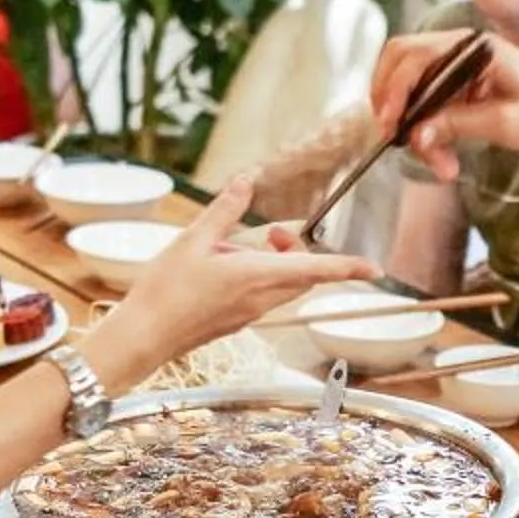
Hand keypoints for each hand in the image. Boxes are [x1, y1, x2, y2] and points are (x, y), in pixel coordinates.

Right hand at [99, 175, 377, 373]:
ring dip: (271, 263)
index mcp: (257, 276)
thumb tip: (247, 179)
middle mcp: (261, 299)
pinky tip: (216, 269)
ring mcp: (250, 315)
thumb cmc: (165, 290)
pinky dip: (254, 277)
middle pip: (302, 275)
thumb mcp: (192, 239)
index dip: (349, 268)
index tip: (374, 268)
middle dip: (297, 250)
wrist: (143, 337)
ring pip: (282, 285)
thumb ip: (225, 210)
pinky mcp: (237, 322)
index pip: (317, 270)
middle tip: (268, 232)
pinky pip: (261, 296)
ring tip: (227, 250)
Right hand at [369, 32, 518, 179]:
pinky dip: (425, 127)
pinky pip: (425, 98)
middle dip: (391, 100)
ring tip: (438, 162)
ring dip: (412, 122)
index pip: (418, 56)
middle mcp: (461, 46)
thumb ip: (460, 125)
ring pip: (409, 83)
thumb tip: (418, 133)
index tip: (390, 122)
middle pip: (402, 59)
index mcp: (476, 46)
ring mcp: (456, 62)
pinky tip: (443, 155)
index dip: (396, 90)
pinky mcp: (455, 81)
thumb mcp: (507, 124)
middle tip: (393, 136)